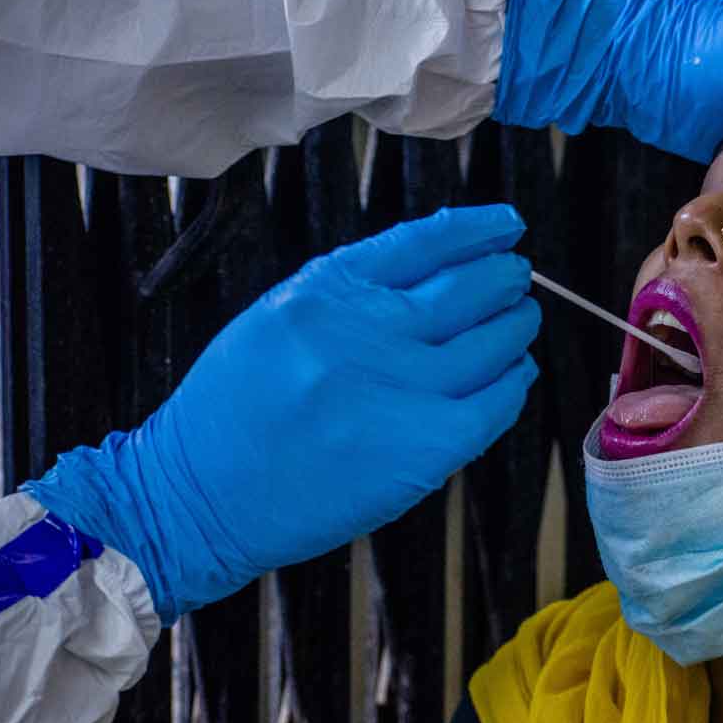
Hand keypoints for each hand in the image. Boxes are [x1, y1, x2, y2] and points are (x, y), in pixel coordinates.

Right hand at [24, 205, 540, 623]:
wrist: (200, 496)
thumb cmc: (234, 412)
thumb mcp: (277, 317)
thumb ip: (350, 293)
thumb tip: (434, 271)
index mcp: (327, 291)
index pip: (424, 241)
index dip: (477, 229)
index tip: (505, 225)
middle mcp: (367, 331)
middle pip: (470, 287)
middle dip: (505, 277)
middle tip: (517, 277)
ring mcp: (402, 390)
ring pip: (493, 342)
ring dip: (517, 327)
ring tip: (521, 321)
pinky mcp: (426, 447)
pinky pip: (496, 404)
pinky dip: (514, 384)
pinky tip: (515, 375)